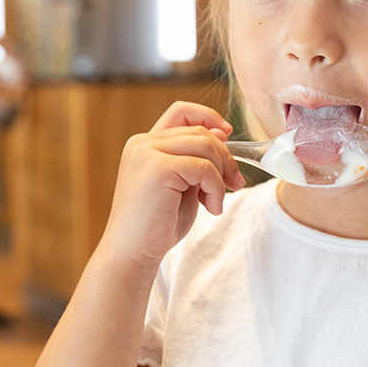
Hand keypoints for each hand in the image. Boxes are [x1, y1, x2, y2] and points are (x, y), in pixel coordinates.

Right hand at [97, 102, 245, 276]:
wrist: (132, 254)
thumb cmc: (157, 226)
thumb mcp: (183, 185)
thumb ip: (197, 160)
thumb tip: (224, 133)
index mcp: (145, 144)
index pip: (181, 112)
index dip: (209, 117)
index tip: (228, 134)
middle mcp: (142, 143)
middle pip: (201, 131)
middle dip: (226, 157)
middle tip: (235, 183)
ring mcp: (147, 153)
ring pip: (205, 145)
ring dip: (221, 174)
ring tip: (216, 202)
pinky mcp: (157, 169)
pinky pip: (203, 167)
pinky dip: (215, 187)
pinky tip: (211, 208)